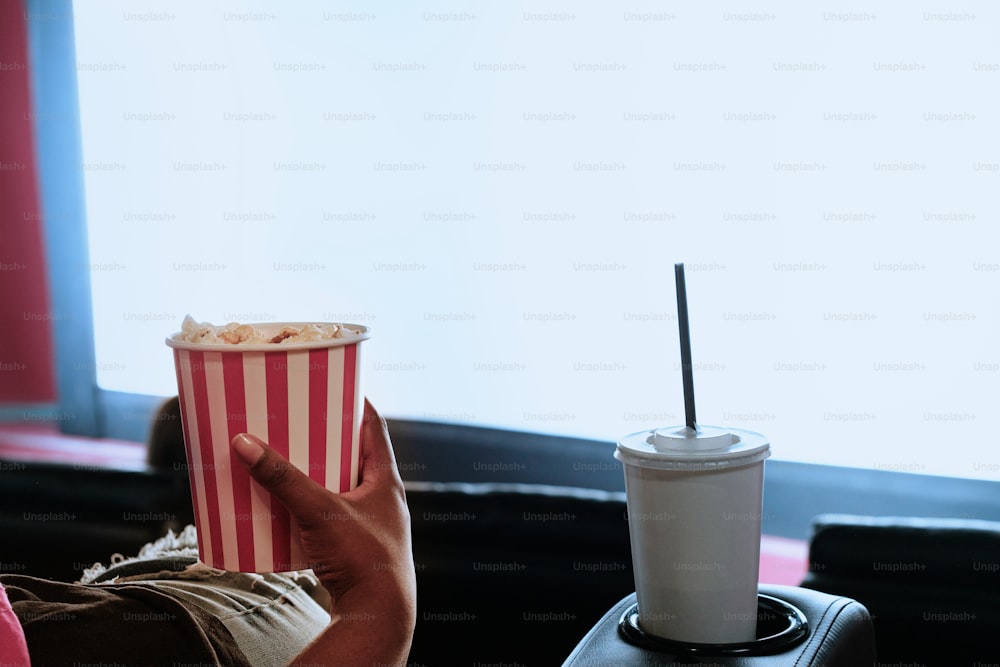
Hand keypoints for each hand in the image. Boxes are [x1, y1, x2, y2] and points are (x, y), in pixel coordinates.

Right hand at [231, 399, 415, 665]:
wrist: (377, 614)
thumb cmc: (362, 558)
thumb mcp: (319, 510)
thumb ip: (283, 478)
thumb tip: (245, 443)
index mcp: (386, 479)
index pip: (373, 425)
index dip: (354, 402)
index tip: (331, 384)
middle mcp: (383, 498)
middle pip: (354, 455)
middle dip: (325, 439)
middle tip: (295, 422)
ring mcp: (371, 523)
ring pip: (341, 487)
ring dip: (315, 474)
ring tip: (284, 459)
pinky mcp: (356, 547)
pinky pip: (331, 516)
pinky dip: (310, 507)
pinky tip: (286, 506)